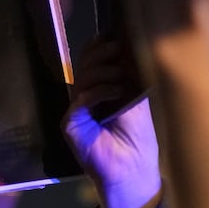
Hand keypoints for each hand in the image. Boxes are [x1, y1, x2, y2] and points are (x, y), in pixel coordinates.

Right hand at [62, 40, 160, 207]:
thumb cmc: (138, 139)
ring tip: (121, 77)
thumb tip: (130, 45)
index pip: (91, 60)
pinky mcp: (70, 125)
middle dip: (100, 54)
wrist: (132, 171)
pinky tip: (115, 91)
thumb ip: (130, 76)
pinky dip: (97, 92)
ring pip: (81, 80)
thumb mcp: (137, 99)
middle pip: (83, 65)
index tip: (115, 36)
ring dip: (102, 72)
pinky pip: (78, 101)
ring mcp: (75, 112)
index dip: (99, 46)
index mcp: (98, 90)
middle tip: (117, 50)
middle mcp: (84, 98)